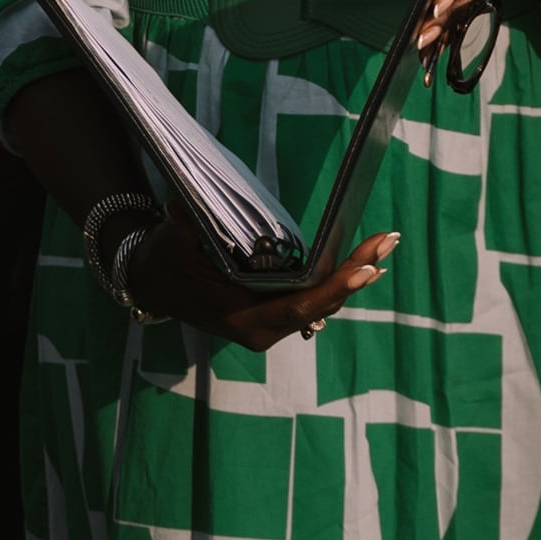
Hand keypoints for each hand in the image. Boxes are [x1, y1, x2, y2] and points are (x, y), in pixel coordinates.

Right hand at [120, 223, 402, 351]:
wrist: (153, 283)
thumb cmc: (164, 261)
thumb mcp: (170, 243)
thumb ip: (181, 229)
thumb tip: (183, 210)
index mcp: (240, 318)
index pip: (298, 306)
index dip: (333, 288)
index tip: (366, 267)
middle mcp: (262, 329)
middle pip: (320, 304)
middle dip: (355, 273)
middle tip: (387, 240)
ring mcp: (270, 324)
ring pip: (321, 303)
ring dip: (352, 275)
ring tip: (383, 244)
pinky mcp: (274, 314)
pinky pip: (313, 300)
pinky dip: (337, 280)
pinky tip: (362, 261)